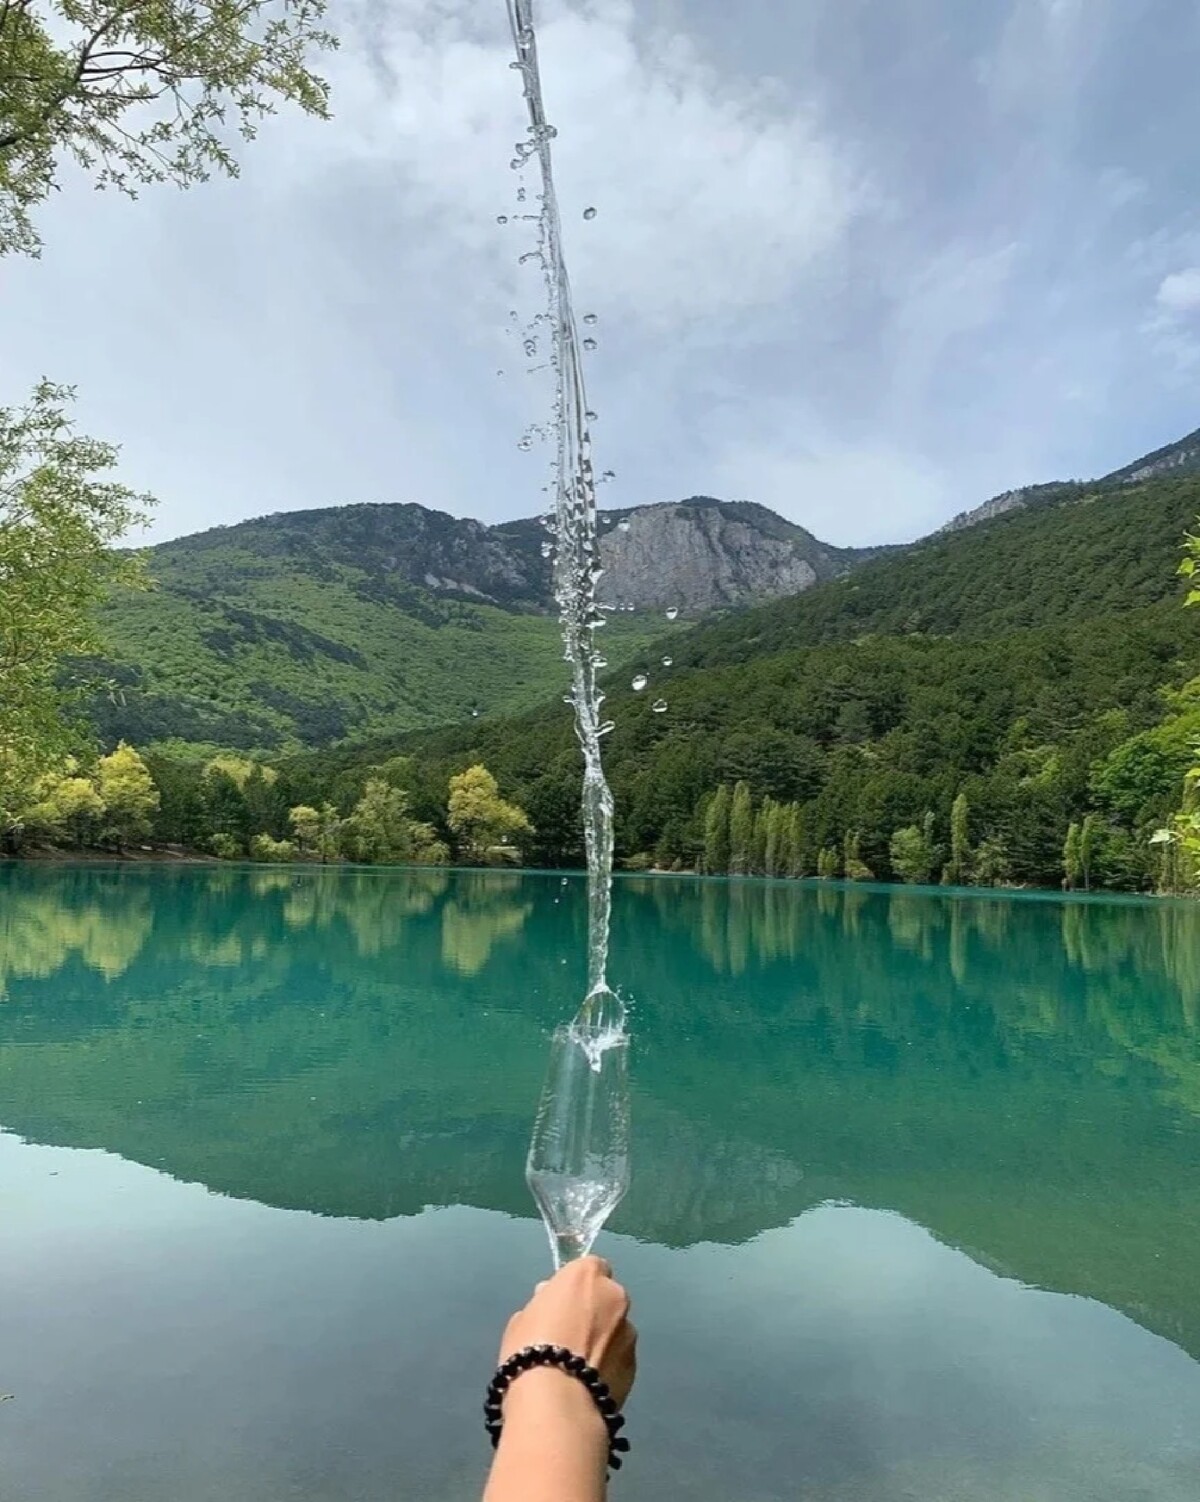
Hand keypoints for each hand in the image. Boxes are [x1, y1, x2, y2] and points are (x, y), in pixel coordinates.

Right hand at [499, 1256, 636, 1406]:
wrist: (555, 1403)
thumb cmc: (530, 1350)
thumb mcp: (523, 1319)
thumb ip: (545, 1304)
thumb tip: (555, 1303)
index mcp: (586, 1276)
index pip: (590, 1266)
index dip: (576, 1284)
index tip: (563, 1302)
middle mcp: (615, 1296)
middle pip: (607, 1296)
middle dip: (595, 1310)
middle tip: (571, 1335)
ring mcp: (629, 1332)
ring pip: (617, 1329)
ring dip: (604, 1339)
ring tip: (580, 1367)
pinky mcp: (634, 1365)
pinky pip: (620, 1358)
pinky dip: (609, 1365)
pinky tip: (588, 1384)